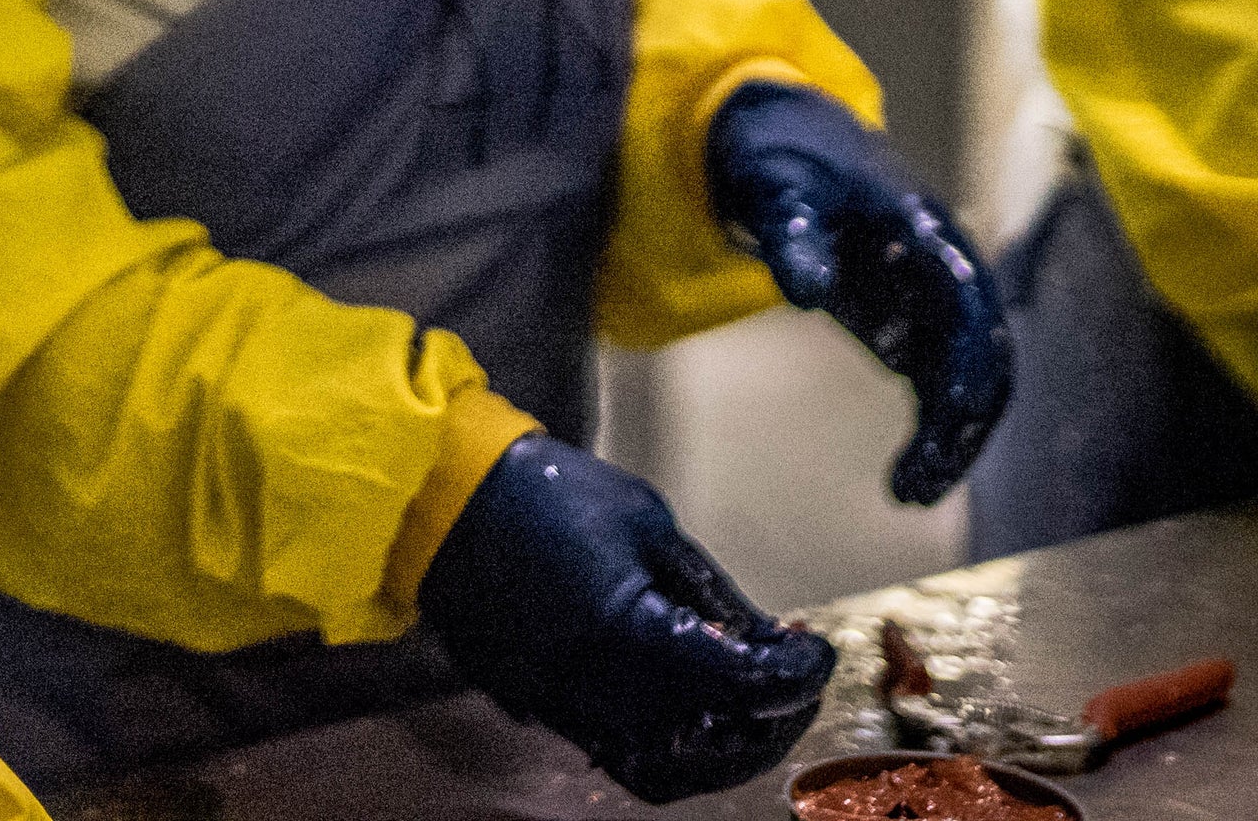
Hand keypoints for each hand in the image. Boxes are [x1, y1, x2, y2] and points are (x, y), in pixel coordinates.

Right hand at [418, 433, 832, 802]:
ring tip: (746, 711)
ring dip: (720, 749)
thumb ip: (710, 594)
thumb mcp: (647, 522)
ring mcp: (558, 704)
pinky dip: (663, 744)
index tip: (817, 653)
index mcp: (629, 631)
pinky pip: (612, 749)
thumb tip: (767, 642)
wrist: (439, 493)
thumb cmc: (546, 490)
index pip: (745, 682)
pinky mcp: (532, 705)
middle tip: (793, 685)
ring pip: (664, 767)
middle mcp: (595, 686)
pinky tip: (685, 710)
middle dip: (770, 722)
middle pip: (713, 743)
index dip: (798, 674)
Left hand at [706, 82, 1013, 505]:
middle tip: (921, 483)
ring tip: (910, 493)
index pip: (971, 302)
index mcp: (928, 230)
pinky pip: (938, 386)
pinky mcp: (913, 325)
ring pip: (969, 381)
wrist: (784, 143)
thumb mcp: (777, 190)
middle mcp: (949, 269)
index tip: (951, 416)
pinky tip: (906, 478)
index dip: (968, 362)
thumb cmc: (785, 162)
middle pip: (984, 354)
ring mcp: (934, 300)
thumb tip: (805, 292)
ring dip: (953, 439)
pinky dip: (931, 432)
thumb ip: (792, 236)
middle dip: (964, 422)